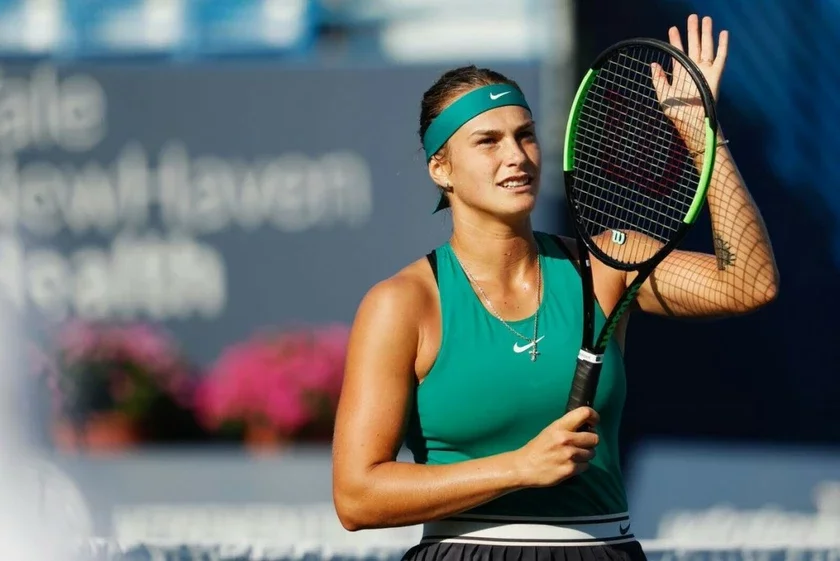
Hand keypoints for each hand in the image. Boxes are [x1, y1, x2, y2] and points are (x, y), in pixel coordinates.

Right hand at [514, 407, 599, 487]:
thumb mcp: (550, 430)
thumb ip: (568, 427)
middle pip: (594, 438)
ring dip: (585, 455)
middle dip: (590, 441)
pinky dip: (580, 466)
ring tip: (573, 456)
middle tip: (582, 444)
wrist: (524, 467)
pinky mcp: (570, 470)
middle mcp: (565, 439)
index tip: (594, 422)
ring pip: (592, 453)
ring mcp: (569, 455)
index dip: (594, 416)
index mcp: (560, 426)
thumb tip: (589, 426)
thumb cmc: (538, 447)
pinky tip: (570, 464)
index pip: (585, 413)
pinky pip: (586, 466)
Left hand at [651, 14, 728, 146]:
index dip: (676, 40)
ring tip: (706, 19)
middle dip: (692, 31)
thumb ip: (658, 79)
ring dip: (707, 33)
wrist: (693, 121)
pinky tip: (723, 33)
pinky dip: (723, 45)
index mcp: (681, 73)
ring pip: (707, 47)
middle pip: (694, 45)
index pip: (678, 52)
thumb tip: (653, 64)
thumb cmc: (678, 112)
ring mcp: (706, 71)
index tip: (672, 28)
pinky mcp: (716, 75)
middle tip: (691, 17)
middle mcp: (694, 69)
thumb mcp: (663, 95)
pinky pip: (721, 57)